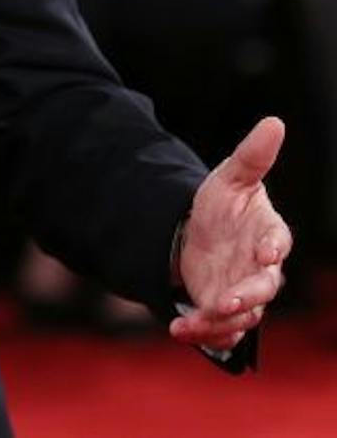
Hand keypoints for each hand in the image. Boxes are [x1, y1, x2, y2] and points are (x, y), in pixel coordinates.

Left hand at [173, 117, 292, 350]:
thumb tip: (274, 122)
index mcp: (268, 235)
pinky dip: (205, 335)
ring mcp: (244, 293)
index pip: (277, 242)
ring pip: (243, 316)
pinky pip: (222, 330)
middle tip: (227, 302)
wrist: (198, 232)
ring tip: (191, 323)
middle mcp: (261, 269)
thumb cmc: (224, 204)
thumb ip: (252, 156)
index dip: (273, 248)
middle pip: (264, 289)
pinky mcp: (224, 311)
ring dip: (220, 323)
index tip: (266, 253)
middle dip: (248, 298)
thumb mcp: (231, 177)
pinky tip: (179, 331)